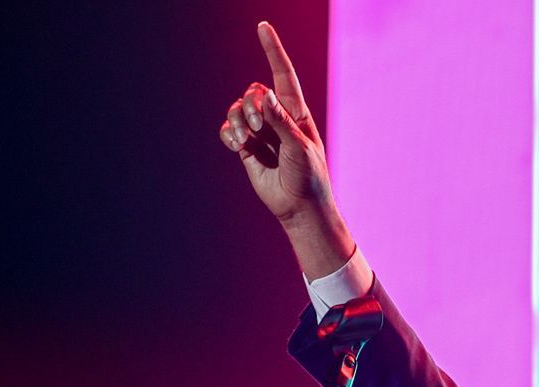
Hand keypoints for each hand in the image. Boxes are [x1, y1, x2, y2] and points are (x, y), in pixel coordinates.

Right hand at [220, 22, 328, 220]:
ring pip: (238, 109)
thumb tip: (266, 96)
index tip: (263, 26)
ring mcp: (261, 132)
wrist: (299, 208)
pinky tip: (236, 145)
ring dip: (238, 119)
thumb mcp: (299, 148)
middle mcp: (277, 118)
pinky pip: (230, 129)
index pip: (283, 75)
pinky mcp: (247, 148)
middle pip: (254, 92)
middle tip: (257, 128)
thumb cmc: (309, 178)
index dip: (273, 50)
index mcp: (296, 113)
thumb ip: (281, 122)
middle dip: (250, 105)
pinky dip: (229, 133)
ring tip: (246, 139)